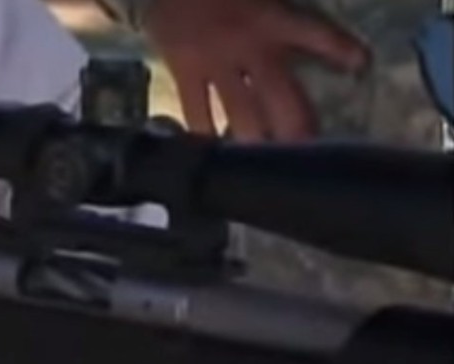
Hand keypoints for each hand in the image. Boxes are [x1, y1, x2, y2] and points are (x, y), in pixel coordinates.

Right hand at [143, 0, 369, 142]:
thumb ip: (277, 9)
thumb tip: (316, 36)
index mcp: (269, 18)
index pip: (313, 34)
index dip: (338, 49)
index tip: (360, 65)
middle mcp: (247, 46)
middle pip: (279, 96)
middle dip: (295, 128)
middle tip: (307, 154)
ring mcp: (214, 63)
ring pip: (240, 112)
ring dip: (255, 141)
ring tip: (266, 166)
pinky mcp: (184, 72)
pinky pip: (196, 110)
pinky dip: (204, 132)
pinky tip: (213, 150)